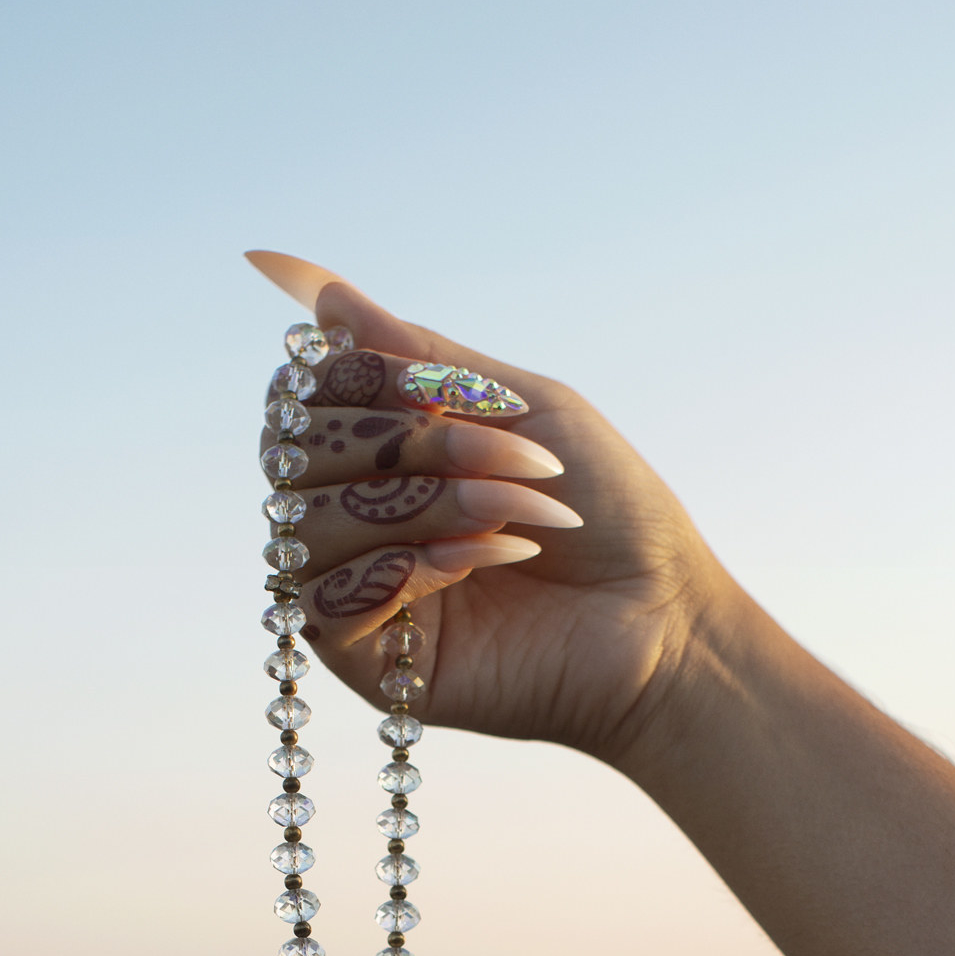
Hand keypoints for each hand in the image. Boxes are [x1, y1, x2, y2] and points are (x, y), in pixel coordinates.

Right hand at [250, 254, 740, 767]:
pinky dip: (400, 572)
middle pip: (292, 456)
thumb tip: (318, 292)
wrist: (661, 617)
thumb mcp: (519, 405)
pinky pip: (323, 604)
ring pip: (306, 527)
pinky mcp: (368, 664)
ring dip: (417, 506)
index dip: (352, 379)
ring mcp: (358, 591)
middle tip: (494, 455)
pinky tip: (474, 567)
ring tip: (506, 514)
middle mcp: (357, 520)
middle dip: (400, 443)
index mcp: (384, 457)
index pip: (301, 400)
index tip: (435, 385)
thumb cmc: (607, 510)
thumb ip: (416, 355)